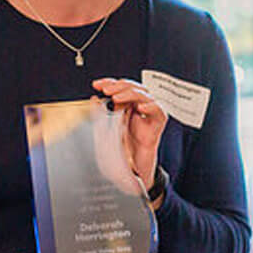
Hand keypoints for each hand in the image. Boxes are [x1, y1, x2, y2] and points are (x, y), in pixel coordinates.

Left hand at [92, 77, 167, 199]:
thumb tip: (94, 99)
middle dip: (118, 86)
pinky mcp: (158, 123)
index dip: (109, 83)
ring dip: (130, 93)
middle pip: (132, 87)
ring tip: (117, 98)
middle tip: (106, 90)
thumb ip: (100, 116)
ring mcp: (149, 113)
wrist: (134, 169)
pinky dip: (151, 106)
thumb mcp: (106, 132)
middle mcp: (139, 106)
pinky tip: (140, 108)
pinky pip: (159, 110)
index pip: (119, 88)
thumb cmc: (123, 149)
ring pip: (144, 94)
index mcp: (127, 105)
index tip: (96, 85)